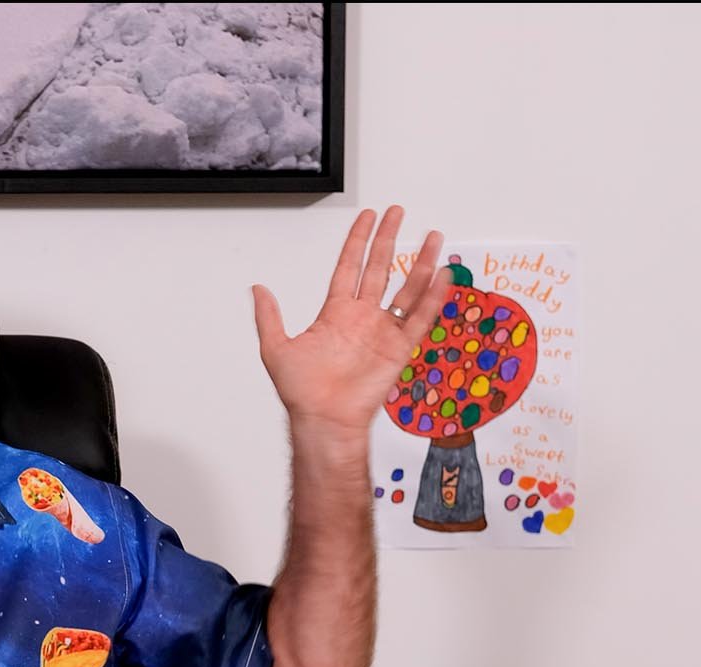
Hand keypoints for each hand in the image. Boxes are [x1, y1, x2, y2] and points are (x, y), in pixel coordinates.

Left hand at [251, 206, 450, 435]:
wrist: (324, 419)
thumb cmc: (302, 392)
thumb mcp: (276, 348)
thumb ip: (269, 316)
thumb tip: (258, 289)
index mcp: (335, 314)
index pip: (349, 267)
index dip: (358, 241)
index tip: (368, 218)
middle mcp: (361, 318)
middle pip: (380, 268)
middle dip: (389, 239)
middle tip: (399, 213)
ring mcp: (382, 331)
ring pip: (407, 289)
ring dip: (420, 263)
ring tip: (434, 238)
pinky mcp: (399, 349)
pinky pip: (420, 318)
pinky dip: (433, 298)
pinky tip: (443, 276)